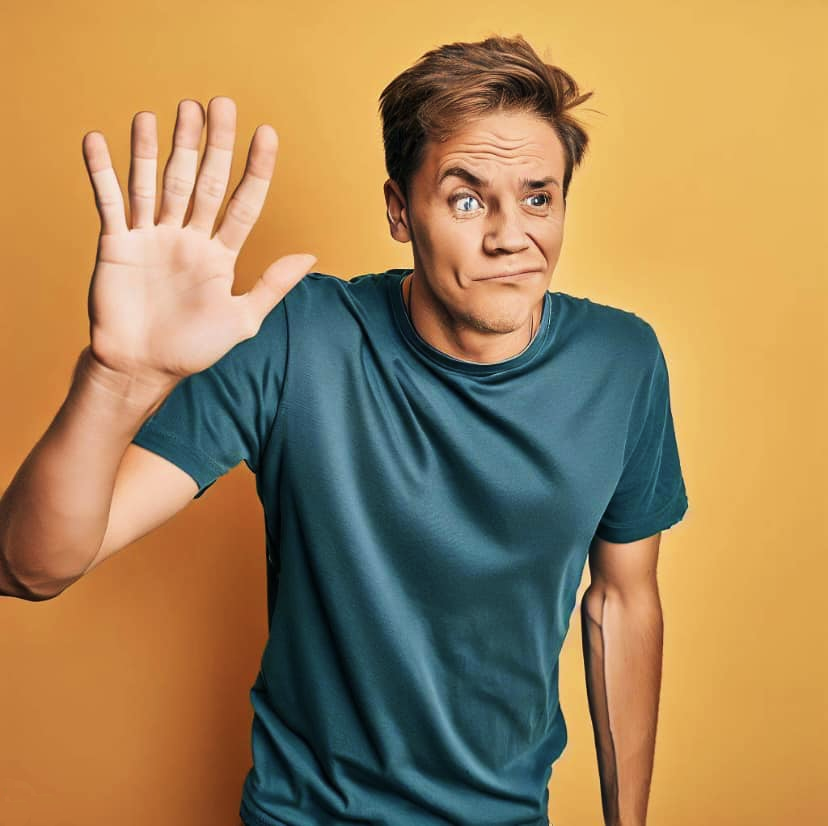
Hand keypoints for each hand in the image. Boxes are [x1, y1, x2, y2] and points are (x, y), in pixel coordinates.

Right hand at [81, 96, 315, 388]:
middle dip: (212, 144)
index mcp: (220, 254)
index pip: (243, 202)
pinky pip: (109, 201)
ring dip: (160, 146)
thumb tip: (311, 255)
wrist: (143, 368)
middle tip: (219, 104)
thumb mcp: (242, 319)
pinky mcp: (116, 243)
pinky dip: (101, 172)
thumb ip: (273, 285)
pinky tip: (99, 139)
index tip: (267, 133)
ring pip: (157, 181)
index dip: (255, 169)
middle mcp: (187, 237)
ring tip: (172, 111)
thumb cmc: (193, 349)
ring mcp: (151, 237)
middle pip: (201, 181)